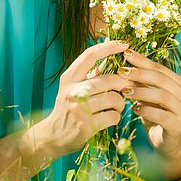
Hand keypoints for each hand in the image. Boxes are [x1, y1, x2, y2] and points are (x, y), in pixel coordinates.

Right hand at [44, 41, 130, 156]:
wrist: (52, 136)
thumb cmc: (67, 109)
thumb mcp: (73, 88)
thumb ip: (90, 75)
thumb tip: (111, 57)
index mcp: (69, 78)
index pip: (89, 55)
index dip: (108, 47)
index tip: (124, 44)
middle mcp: (72, 91)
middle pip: (108, 80)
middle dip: (122, 83)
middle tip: (128, 86)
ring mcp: (78, 108)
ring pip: (113, 98)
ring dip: (120, 103)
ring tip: (117, 105)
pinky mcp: (86, 125)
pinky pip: (113, 116)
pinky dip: (116, 116)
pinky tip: (111, 117)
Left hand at [118, 49, 180, 158]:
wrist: (164, 141)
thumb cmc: (154, 113)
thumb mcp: (146, 94)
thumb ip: (140, 80)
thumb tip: (124, 62)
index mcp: (179, 83)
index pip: (159, 68)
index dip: (142, 60)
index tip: (125, 54)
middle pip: (162, 79)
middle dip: (140, 74)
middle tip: (122, 72)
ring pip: (163, 96)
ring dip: (142, 92)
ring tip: (125, 92)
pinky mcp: (178, 126)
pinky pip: (162, 116)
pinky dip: (147, 111)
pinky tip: (135, 109)